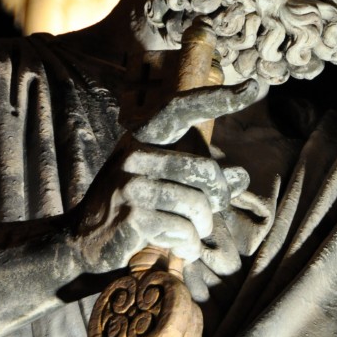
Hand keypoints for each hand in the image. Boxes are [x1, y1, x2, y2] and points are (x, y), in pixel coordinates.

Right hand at [69, 79, 257, 274]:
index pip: (183, 108)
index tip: (254, 87)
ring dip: (202, 228)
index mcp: (144, 137)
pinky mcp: (133, 215)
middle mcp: (136, 153)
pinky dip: (189, 246)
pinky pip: (184, 230)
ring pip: (198, 205)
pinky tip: (181, 249)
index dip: (219, 98)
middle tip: (214, 214)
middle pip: (205, 172)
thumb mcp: (165, 185)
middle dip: (219, 198)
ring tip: (191, 236)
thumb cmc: (130, 209)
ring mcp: (132, 184)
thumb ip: (202, 180)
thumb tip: (242, 176)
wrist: (82, 243)